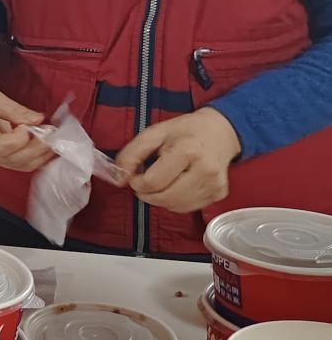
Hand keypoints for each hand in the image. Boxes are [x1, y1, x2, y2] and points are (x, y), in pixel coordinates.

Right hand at [0, 74, 52, 171]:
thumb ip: (14, 110)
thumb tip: (38, 120)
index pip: (0, 147)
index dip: (20, 139)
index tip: (30, 125)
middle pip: (11, 159)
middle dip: (36, 148)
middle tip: (51, 134)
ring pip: (17, 165)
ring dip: (38, 154)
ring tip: (51, 139)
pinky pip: (17, 163)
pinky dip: (33, 156)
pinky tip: (44, 146)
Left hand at [116, 108, 240, 214]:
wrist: (220, 132)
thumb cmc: (184, 131)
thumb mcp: (153, 133)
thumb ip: (131, 154)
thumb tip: (120, 178)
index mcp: (187, 151)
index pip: (154, 182)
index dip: (137, 183)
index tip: (135, 175)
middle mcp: (204, 171)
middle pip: (165, 198)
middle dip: (147, 194)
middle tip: (143, 182)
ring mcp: (214, 185)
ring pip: (176, 206)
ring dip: (160, 199)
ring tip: (159, 182)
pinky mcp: (219, 194)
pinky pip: (188, 208)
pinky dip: (174, 202)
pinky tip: (175, 186)